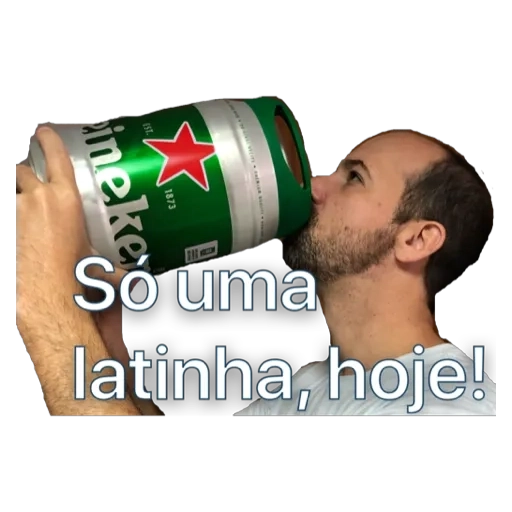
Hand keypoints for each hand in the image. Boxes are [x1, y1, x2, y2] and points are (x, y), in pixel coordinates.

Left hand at [16, 125, 131, 361]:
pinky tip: (18, 238)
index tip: (44, 133)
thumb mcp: (104, 269)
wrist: (48, 300)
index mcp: (66, 201)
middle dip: (22, 178)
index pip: (57, 157)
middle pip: (20, 171)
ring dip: (14, 200)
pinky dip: (12, 222)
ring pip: (8, 193)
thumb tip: (139, 278)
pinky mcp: (4, 228)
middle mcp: (36, 200)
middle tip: (28, 191)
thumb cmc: (77, 282)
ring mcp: (13, 213)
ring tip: (21, 216)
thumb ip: (123, 270)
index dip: (49, 140)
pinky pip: (6, 216)